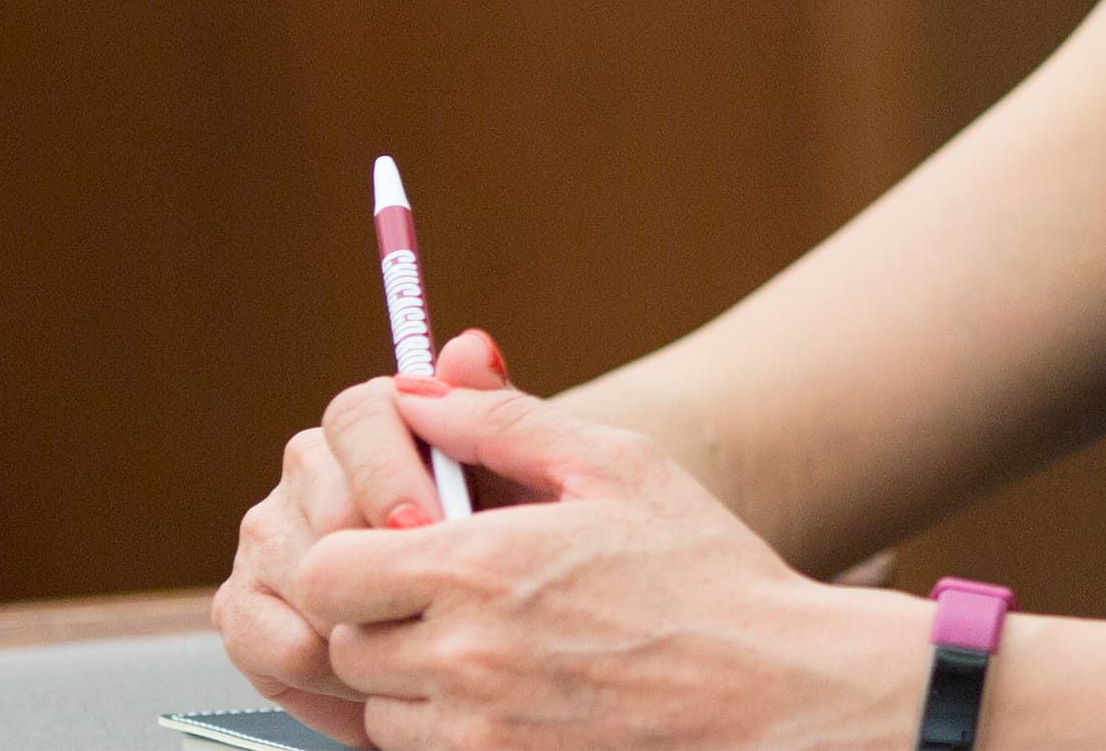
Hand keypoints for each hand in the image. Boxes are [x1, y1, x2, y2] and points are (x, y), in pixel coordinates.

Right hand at [217, 330, 526, 745]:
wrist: (488, 640)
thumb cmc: (513, 553)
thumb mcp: (528, 486)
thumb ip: (496, 414)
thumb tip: (470, 347)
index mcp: (376, 426)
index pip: (360, 414)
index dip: (389, 469)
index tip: (427, 525)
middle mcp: (311, 472)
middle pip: (321, 493)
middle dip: (378, 554)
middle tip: (429, 599)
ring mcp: (270, 538)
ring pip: (296, 568)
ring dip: (359, 617)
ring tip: (416, 645)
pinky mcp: (244, 610)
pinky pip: (263, 636)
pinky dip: (319, 665)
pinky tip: (371, 674)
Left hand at [296, 386, 927, 750]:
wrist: (779, 694)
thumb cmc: (705, 573)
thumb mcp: (618, 466)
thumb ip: (504, 421)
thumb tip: (414, 389)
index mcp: (478, 567)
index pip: (326, 573)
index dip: (347, 560)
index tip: (393, 551)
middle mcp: (463, 659)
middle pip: (342, 649)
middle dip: (377, 622)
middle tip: (441, 603)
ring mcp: (480, 735)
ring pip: (376, 715)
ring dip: (407, 686)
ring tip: (484, 654)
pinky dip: (447, 734)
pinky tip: (509, 701)